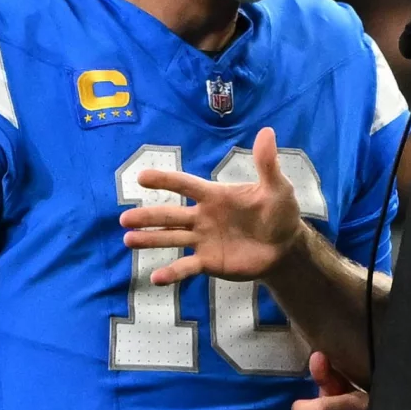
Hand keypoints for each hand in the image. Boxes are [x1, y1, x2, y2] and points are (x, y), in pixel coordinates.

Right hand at [121, 127, 303, 285]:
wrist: (285, 247)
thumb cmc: (279, 213)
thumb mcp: (277, 188)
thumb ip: (266, 164)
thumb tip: (267, 131)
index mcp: (214, 196)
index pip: (185, 185)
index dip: (165, 180)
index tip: (142, 177)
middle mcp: (203, 217)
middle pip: (171, 216)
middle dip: (148, 217)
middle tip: (125, 219)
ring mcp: (203, 241)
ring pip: (171, 239)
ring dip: (150, 240)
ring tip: (129, 240)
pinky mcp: (209, 262)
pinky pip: (186, 267)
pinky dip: (171, 272)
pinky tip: (155, 278)